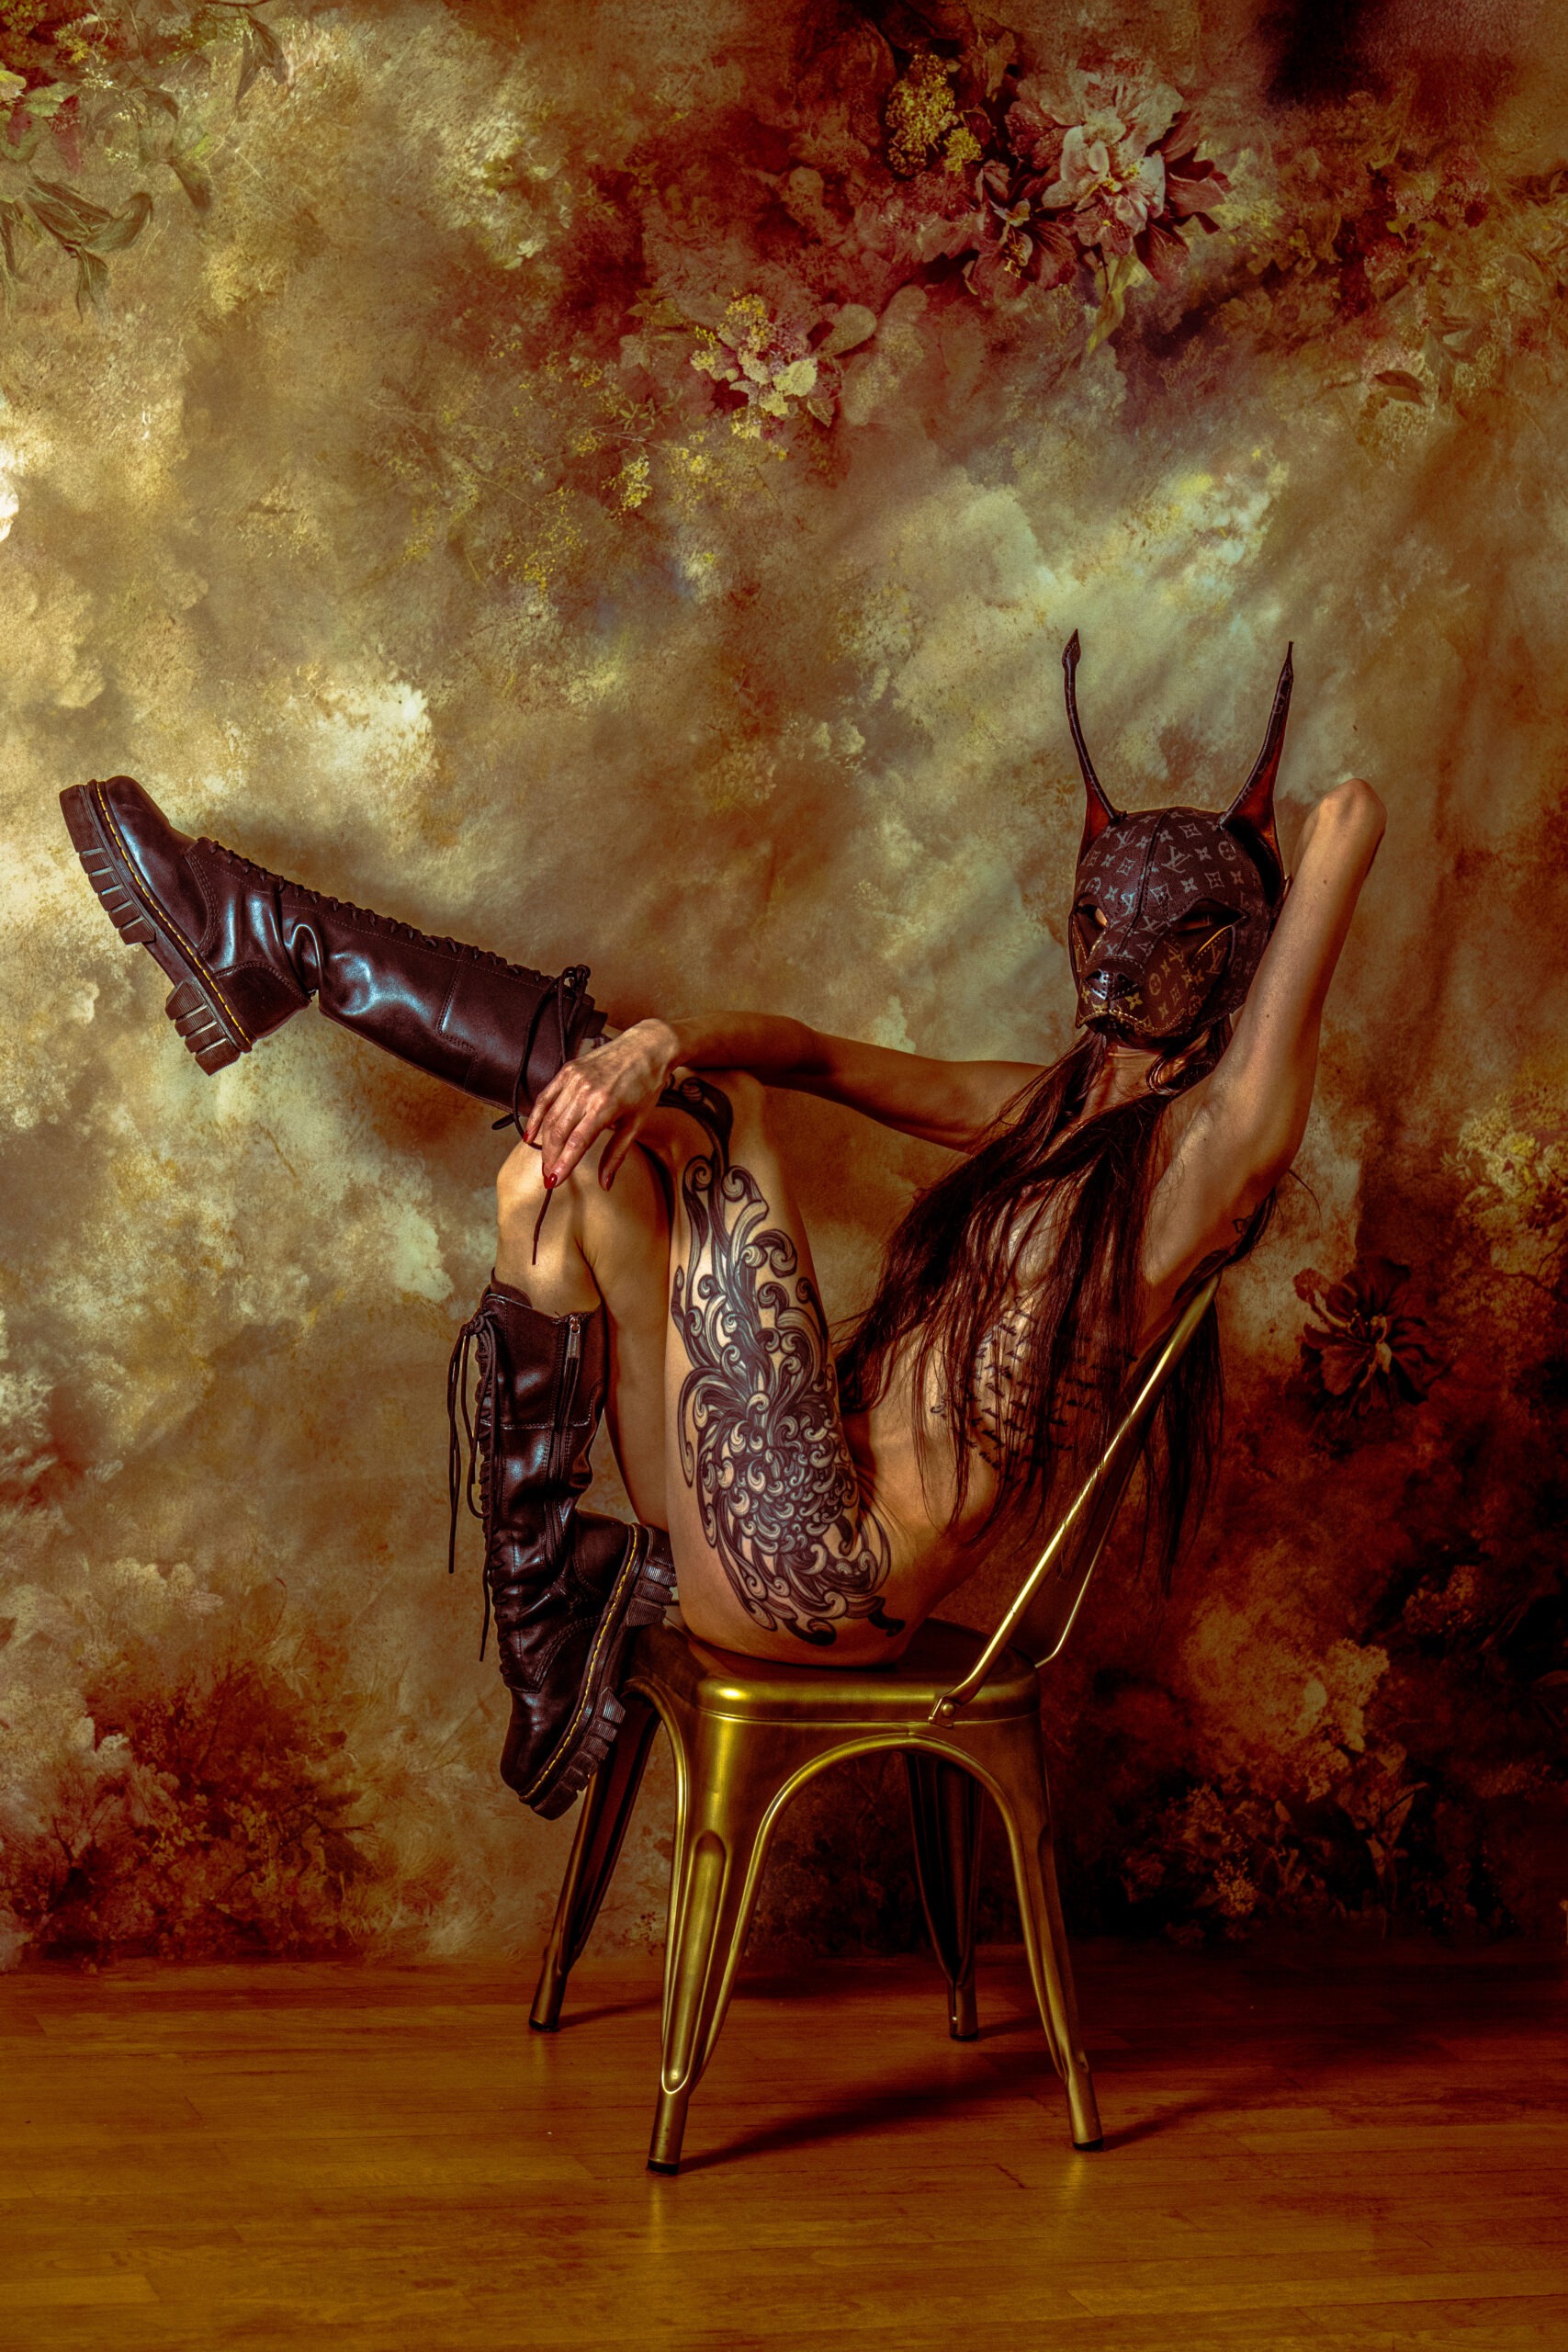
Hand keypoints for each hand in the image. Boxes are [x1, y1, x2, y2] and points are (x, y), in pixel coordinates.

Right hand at [523, 1017, 680, 1189]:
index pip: (576, 1143)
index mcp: (604, 1106)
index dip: (563, 1165)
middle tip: (549, 1176)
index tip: (554, 1182)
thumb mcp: (636, 1123)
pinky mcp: (568, 1070)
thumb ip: (616, 1154)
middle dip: (551, 1158)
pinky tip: (531, 1134)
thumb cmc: (646, 1084)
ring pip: (549, 1117)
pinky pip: (545, 1097)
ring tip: (546, 1161)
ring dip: (544, 1143)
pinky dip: (535, 1116)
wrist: (647, 1047)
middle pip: (558, 1132)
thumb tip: (605, 1183)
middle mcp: (585, 1091)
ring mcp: (574, 1079)